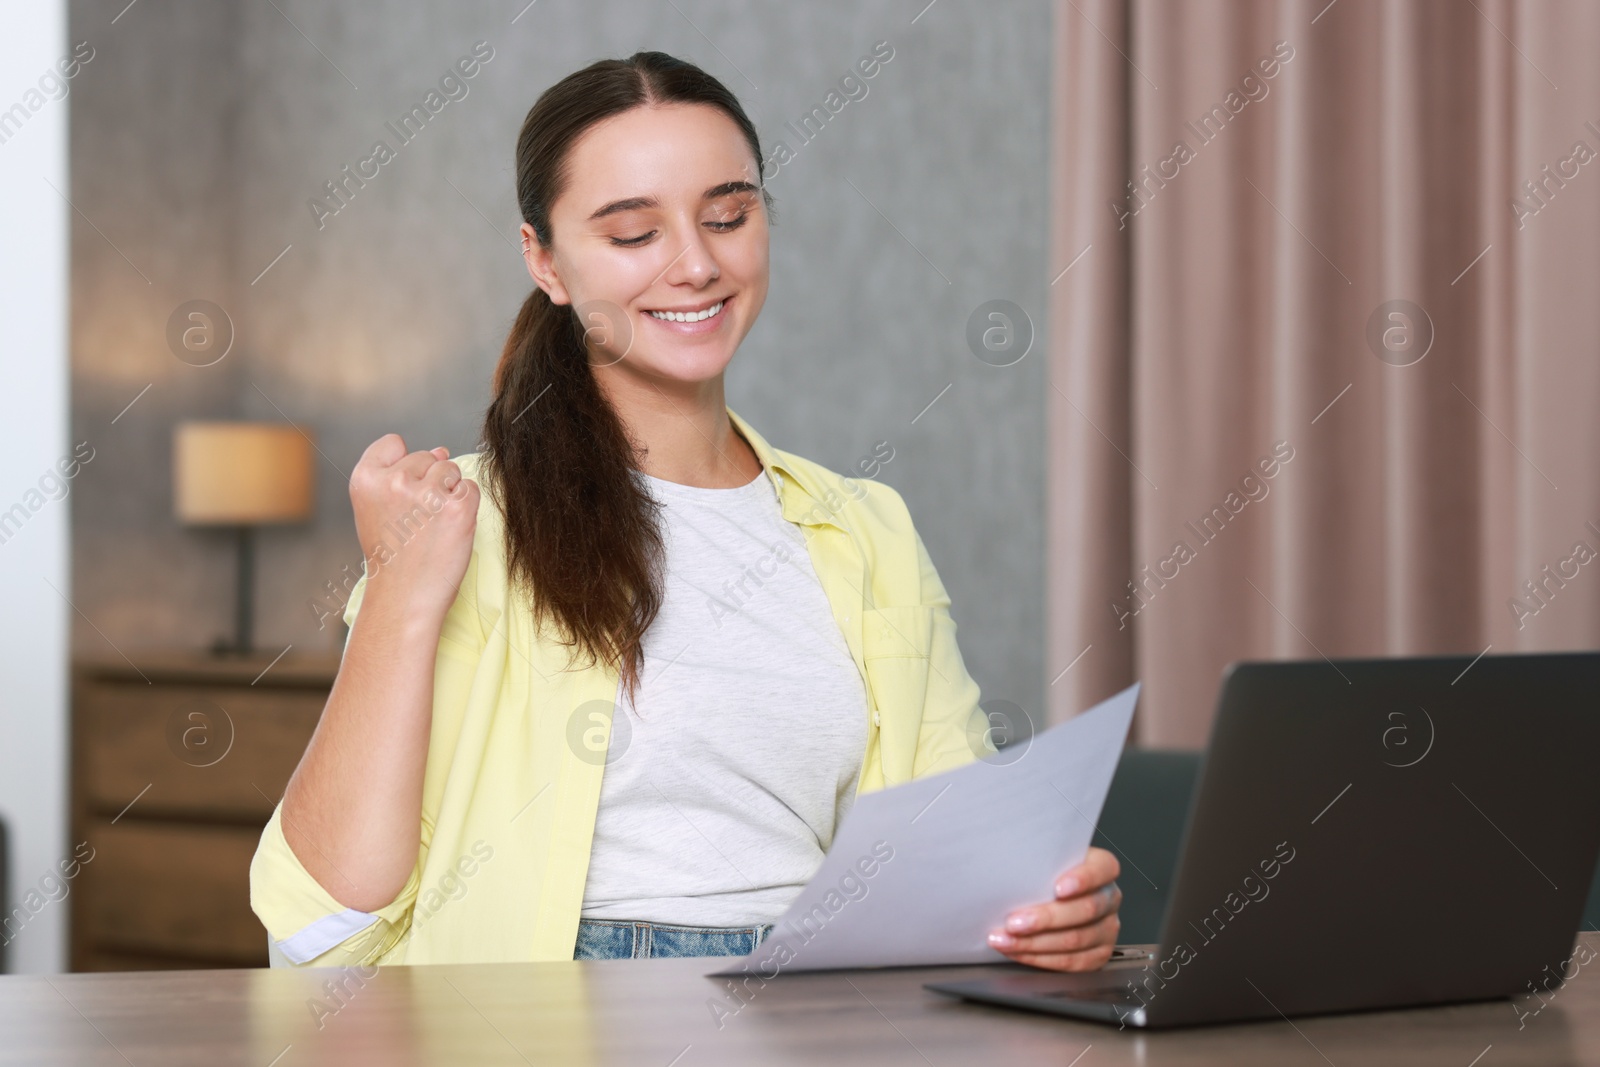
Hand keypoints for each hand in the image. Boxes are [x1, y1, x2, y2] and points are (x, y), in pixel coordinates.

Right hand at [348, 434, 478, 621]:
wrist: (405, 596)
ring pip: (451, 470)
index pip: (392, 443)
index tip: (400, 495)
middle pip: (426, 457)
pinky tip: (449, 529)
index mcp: (366, 479)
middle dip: (428, 482)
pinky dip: (466, 507)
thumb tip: (441, 451)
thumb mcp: (377, 510)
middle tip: (417, 521)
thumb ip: (400, 475)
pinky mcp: (458, 508)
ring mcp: (427, 494)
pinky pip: (470, 488)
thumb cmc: (393, 556)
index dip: (401, 464)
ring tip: (432, 525)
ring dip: (449, 493)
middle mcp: (395, 481)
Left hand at [986, 847, 1121, 970]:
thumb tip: (1006, 861)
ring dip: (1034, 942)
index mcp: (1102, 868)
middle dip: (1045, 918)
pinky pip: (1070, 962)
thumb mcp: (1045, 860)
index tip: (1057, 888)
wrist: (1046, 897)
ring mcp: (1107, 929)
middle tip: (1014, 922)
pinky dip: (1038, 958)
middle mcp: (1109, 899)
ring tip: (1004, 939)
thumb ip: (1037, 860)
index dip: (1082, 879)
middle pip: (1085, 910)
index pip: (1103, 869)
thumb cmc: (1043, 875)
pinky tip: (1016, 951)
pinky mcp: (1098, 955)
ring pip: (1075, 940)